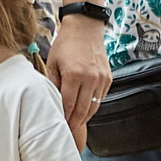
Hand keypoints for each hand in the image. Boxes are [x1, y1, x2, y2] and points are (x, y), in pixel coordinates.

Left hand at [45, 14, 111, 134]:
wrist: (85, 27)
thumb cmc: (65, 43)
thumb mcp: (53, 62)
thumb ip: (53, 83)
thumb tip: (52, 101)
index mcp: (74, 75)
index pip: (69, 104)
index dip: (64, 118)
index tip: (58, 126)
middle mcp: (90, 78)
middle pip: (83, 109)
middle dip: (74, 123)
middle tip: (67, 133)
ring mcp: (101, 78)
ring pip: (94, 106)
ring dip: (85, 117)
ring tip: (76, 125)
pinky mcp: (108, 77)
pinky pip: (100, 98)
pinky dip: (93, 106)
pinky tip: (85, 111)